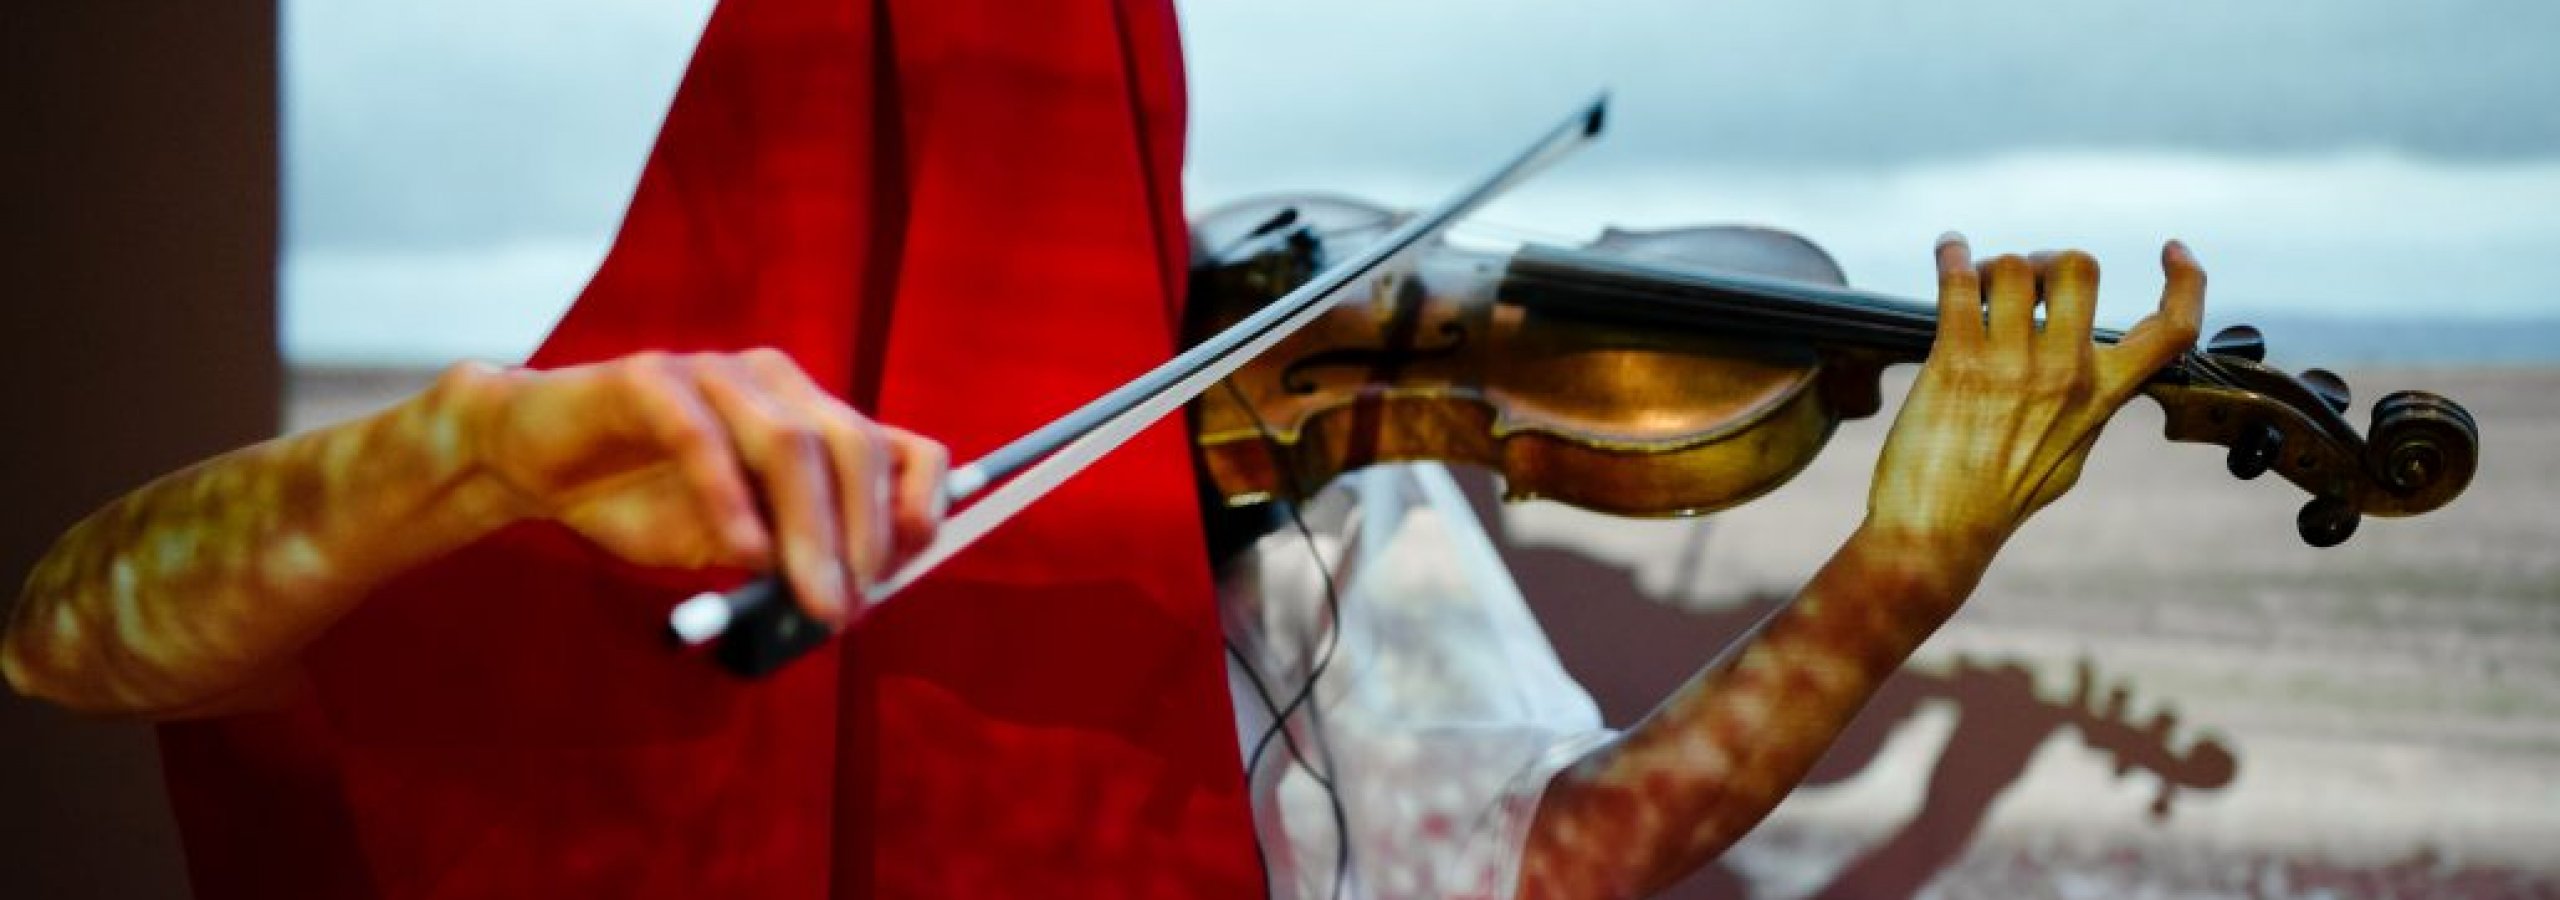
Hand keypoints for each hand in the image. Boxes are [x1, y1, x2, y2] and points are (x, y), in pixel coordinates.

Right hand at [443, 349, 947, 626]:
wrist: (533, 463)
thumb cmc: (641, 499)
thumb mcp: (733, 541)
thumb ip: (790, 555)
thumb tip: (849, 599)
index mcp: (809, 415)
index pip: (899, 446)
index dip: (917, 505)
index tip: (904, 569)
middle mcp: (775, 384)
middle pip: (852, 446)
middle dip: (862, 536)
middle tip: (847, 609)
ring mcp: (716, 374)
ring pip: (789, 442)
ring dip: (810, 531)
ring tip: (811, 599)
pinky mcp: (650, 379)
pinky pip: (703, 437)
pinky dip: (731, 500)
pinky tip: (741, 555)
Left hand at [1867, 234, 2204, 564]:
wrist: (1938, 533)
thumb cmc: (1997, 501)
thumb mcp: (2068, 458)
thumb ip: (2086, 411)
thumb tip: (2094, 379)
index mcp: (2100, 397)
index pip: (2172, 331)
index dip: (2185, 280)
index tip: (2173, 250)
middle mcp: (2064, 374)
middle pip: (2080, 268)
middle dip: (2050, 261)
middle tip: (2026, 280)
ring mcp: (2011, 365)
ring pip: (2016, 268)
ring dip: (1994, 266)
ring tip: (1977, 285)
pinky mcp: (1956, 362)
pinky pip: (1960, 283)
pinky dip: (1953, 257)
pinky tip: (1949, 252)